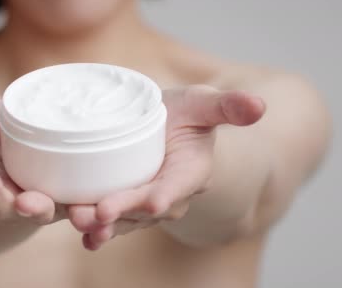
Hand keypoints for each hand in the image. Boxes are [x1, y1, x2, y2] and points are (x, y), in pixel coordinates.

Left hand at [67, 85, 265, 249]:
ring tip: (82, 223)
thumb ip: (227, 106)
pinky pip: (112, 221)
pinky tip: (84, 237)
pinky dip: (96, 230)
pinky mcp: (124, 204)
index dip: (167, 193)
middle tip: (99, 213)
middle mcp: (169, 193)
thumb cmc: (186, 115)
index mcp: (191, 170)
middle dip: (122, 211)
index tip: (154, 202)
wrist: (168, 129)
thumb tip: (259, 105)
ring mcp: (145, 202)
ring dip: (103, 225)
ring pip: (125, 219)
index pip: (179, 184)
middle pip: (144, 206)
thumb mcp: (204, 104)